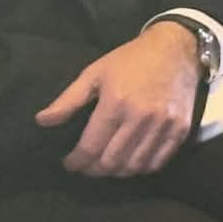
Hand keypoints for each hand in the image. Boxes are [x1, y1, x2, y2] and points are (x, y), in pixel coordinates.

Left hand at [36, 23, 199, 177]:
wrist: (176, 49)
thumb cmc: (130, 60)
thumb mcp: (95, 72)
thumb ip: (68, 100)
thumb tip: (42, 121)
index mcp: (116, 102)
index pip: (91, 147)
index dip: (76, 161)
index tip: (69, 163)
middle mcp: (141, 117)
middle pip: (112, 162)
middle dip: (94, 170)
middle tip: (86, 166)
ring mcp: (163, 125)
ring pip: (134, 166)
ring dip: (116, 172)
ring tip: (107, 165)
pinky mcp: (180, 130)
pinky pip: (157, 163)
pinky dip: (141, 168)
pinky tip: (131, 162)